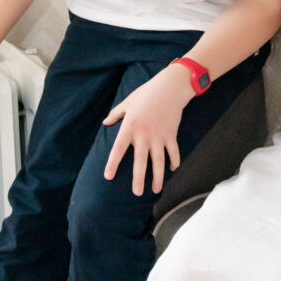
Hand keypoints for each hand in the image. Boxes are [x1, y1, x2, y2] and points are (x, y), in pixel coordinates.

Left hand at [102, 65, 194, 195]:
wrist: (170, 87)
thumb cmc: (147, 93)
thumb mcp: (128, 102)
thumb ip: (116, 114)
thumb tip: (105, 123)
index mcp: (130, 126)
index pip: (118, 149)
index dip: (113, 163)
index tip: (108, 176)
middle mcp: (144, 134)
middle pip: (140, 161)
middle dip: (138, 179)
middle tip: (136, 193)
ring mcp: (159, 136)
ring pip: (158, 161)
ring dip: (157, 176)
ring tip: (155, 190)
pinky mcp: (171, 134)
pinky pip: (173, 151)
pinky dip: (174, 161)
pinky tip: (172, 170)